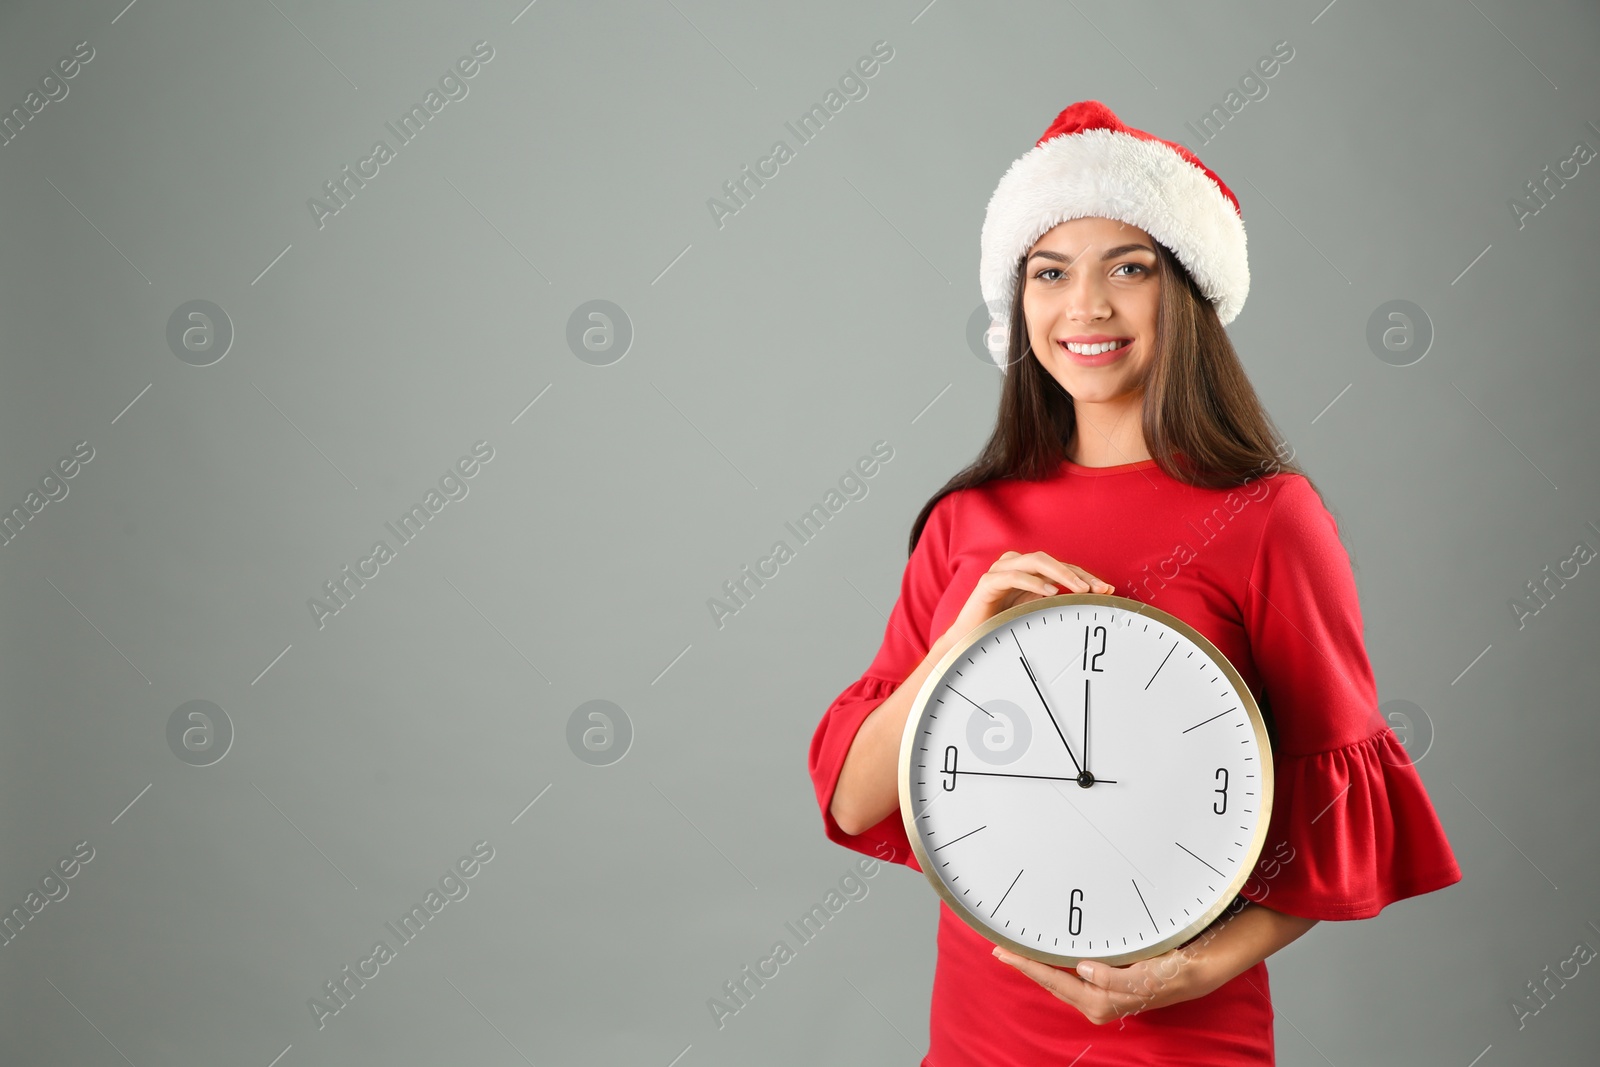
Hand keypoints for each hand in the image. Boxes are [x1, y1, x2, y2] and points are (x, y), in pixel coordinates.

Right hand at [941, 551, 1113, 648]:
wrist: (969, 640)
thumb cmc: (1000, 626)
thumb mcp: (1035, 613)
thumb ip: (1056, 603)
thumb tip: (1088, 603)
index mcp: (1027, 571)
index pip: (1061, 567)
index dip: (1085, 576)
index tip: (1106, 590)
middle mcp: (1014, 565)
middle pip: (1051, 560)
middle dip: (1077, 574)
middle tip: (1097, 589)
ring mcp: (1000, 571)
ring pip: (1035, 561)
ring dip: (1060, 573)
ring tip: (1079, 588)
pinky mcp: (987, 583)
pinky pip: (1013, 576)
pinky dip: (1034, 581)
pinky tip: (1050, 592)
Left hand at [990, 942, 1215, 1026]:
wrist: (1195, 973)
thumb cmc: (1172, 973)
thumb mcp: (1147, 975)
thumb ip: (1114, 978)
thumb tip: (1082, 969)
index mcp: (1101, 1002)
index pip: (1054, 980)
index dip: (1027, 965)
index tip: (1004, 952)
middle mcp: (1096, 1003)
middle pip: (1051, 982)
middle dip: (1026, 966)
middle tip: (999, 948)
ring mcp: (1100, 996)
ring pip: (1059, 979)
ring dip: (1038, 965)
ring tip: (1015, 951)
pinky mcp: (1106, 986)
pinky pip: (1070, 975)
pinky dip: (1054, 964)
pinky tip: (1046, 956)